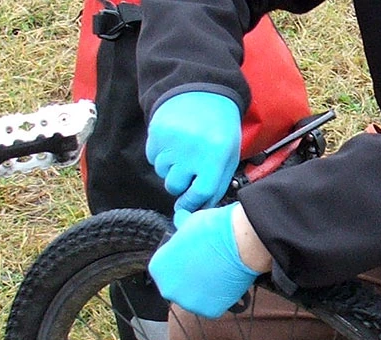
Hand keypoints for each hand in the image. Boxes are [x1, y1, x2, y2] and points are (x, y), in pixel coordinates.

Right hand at [145, 92, 240, 226]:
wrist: (203, 91)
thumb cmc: (219, 128)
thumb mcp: (227, 155)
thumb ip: (216, 183)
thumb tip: (198, 208)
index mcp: (215, 157)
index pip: (199, 193)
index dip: (191, 203)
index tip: (186, 205)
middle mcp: (192, 151)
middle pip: (175, 186)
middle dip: (180, 182)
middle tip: (188, 167)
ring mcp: (172, 142)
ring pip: (162, 173)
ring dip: (170, 167)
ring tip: (183, 149)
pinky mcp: (157, 133)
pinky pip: (152, 158)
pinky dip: (160, 154)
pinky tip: (173, 141)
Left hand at [148, 204, 261, 318]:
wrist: (239, 242)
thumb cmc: (213, 230)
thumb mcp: (189, 223)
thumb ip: (180, 228)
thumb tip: (180, 221)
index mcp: (158, 268)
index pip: (165, 268)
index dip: (180, 261)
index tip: (190, 256)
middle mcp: (167, 289)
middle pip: (177, 285)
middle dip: (189, 278)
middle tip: (205, 266)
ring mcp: (187, 302)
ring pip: (194, 297)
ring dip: (203, 289)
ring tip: (217, 273)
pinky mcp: (207, 311)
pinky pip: (211, 306)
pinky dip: (218, 297)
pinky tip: (225, 283)